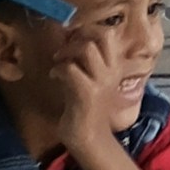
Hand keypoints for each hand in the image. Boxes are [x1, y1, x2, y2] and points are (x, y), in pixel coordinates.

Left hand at [41, 31, 137, 166]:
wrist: (90, 139)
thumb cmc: (87, 109)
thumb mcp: (92, 81)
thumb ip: (87, 63)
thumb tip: (71, 41)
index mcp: (115, 67)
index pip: (109, 34)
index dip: (88, 30)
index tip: (72, 37)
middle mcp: (112, 71)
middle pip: (101, 36)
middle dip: (78, 37)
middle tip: (65, 49)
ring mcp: (101, 82)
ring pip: (87, 49)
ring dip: (67, 52)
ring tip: (58, 61)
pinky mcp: (87, 93)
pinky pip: (71, 69)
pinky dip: (59, 69)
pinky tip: (54, 76)